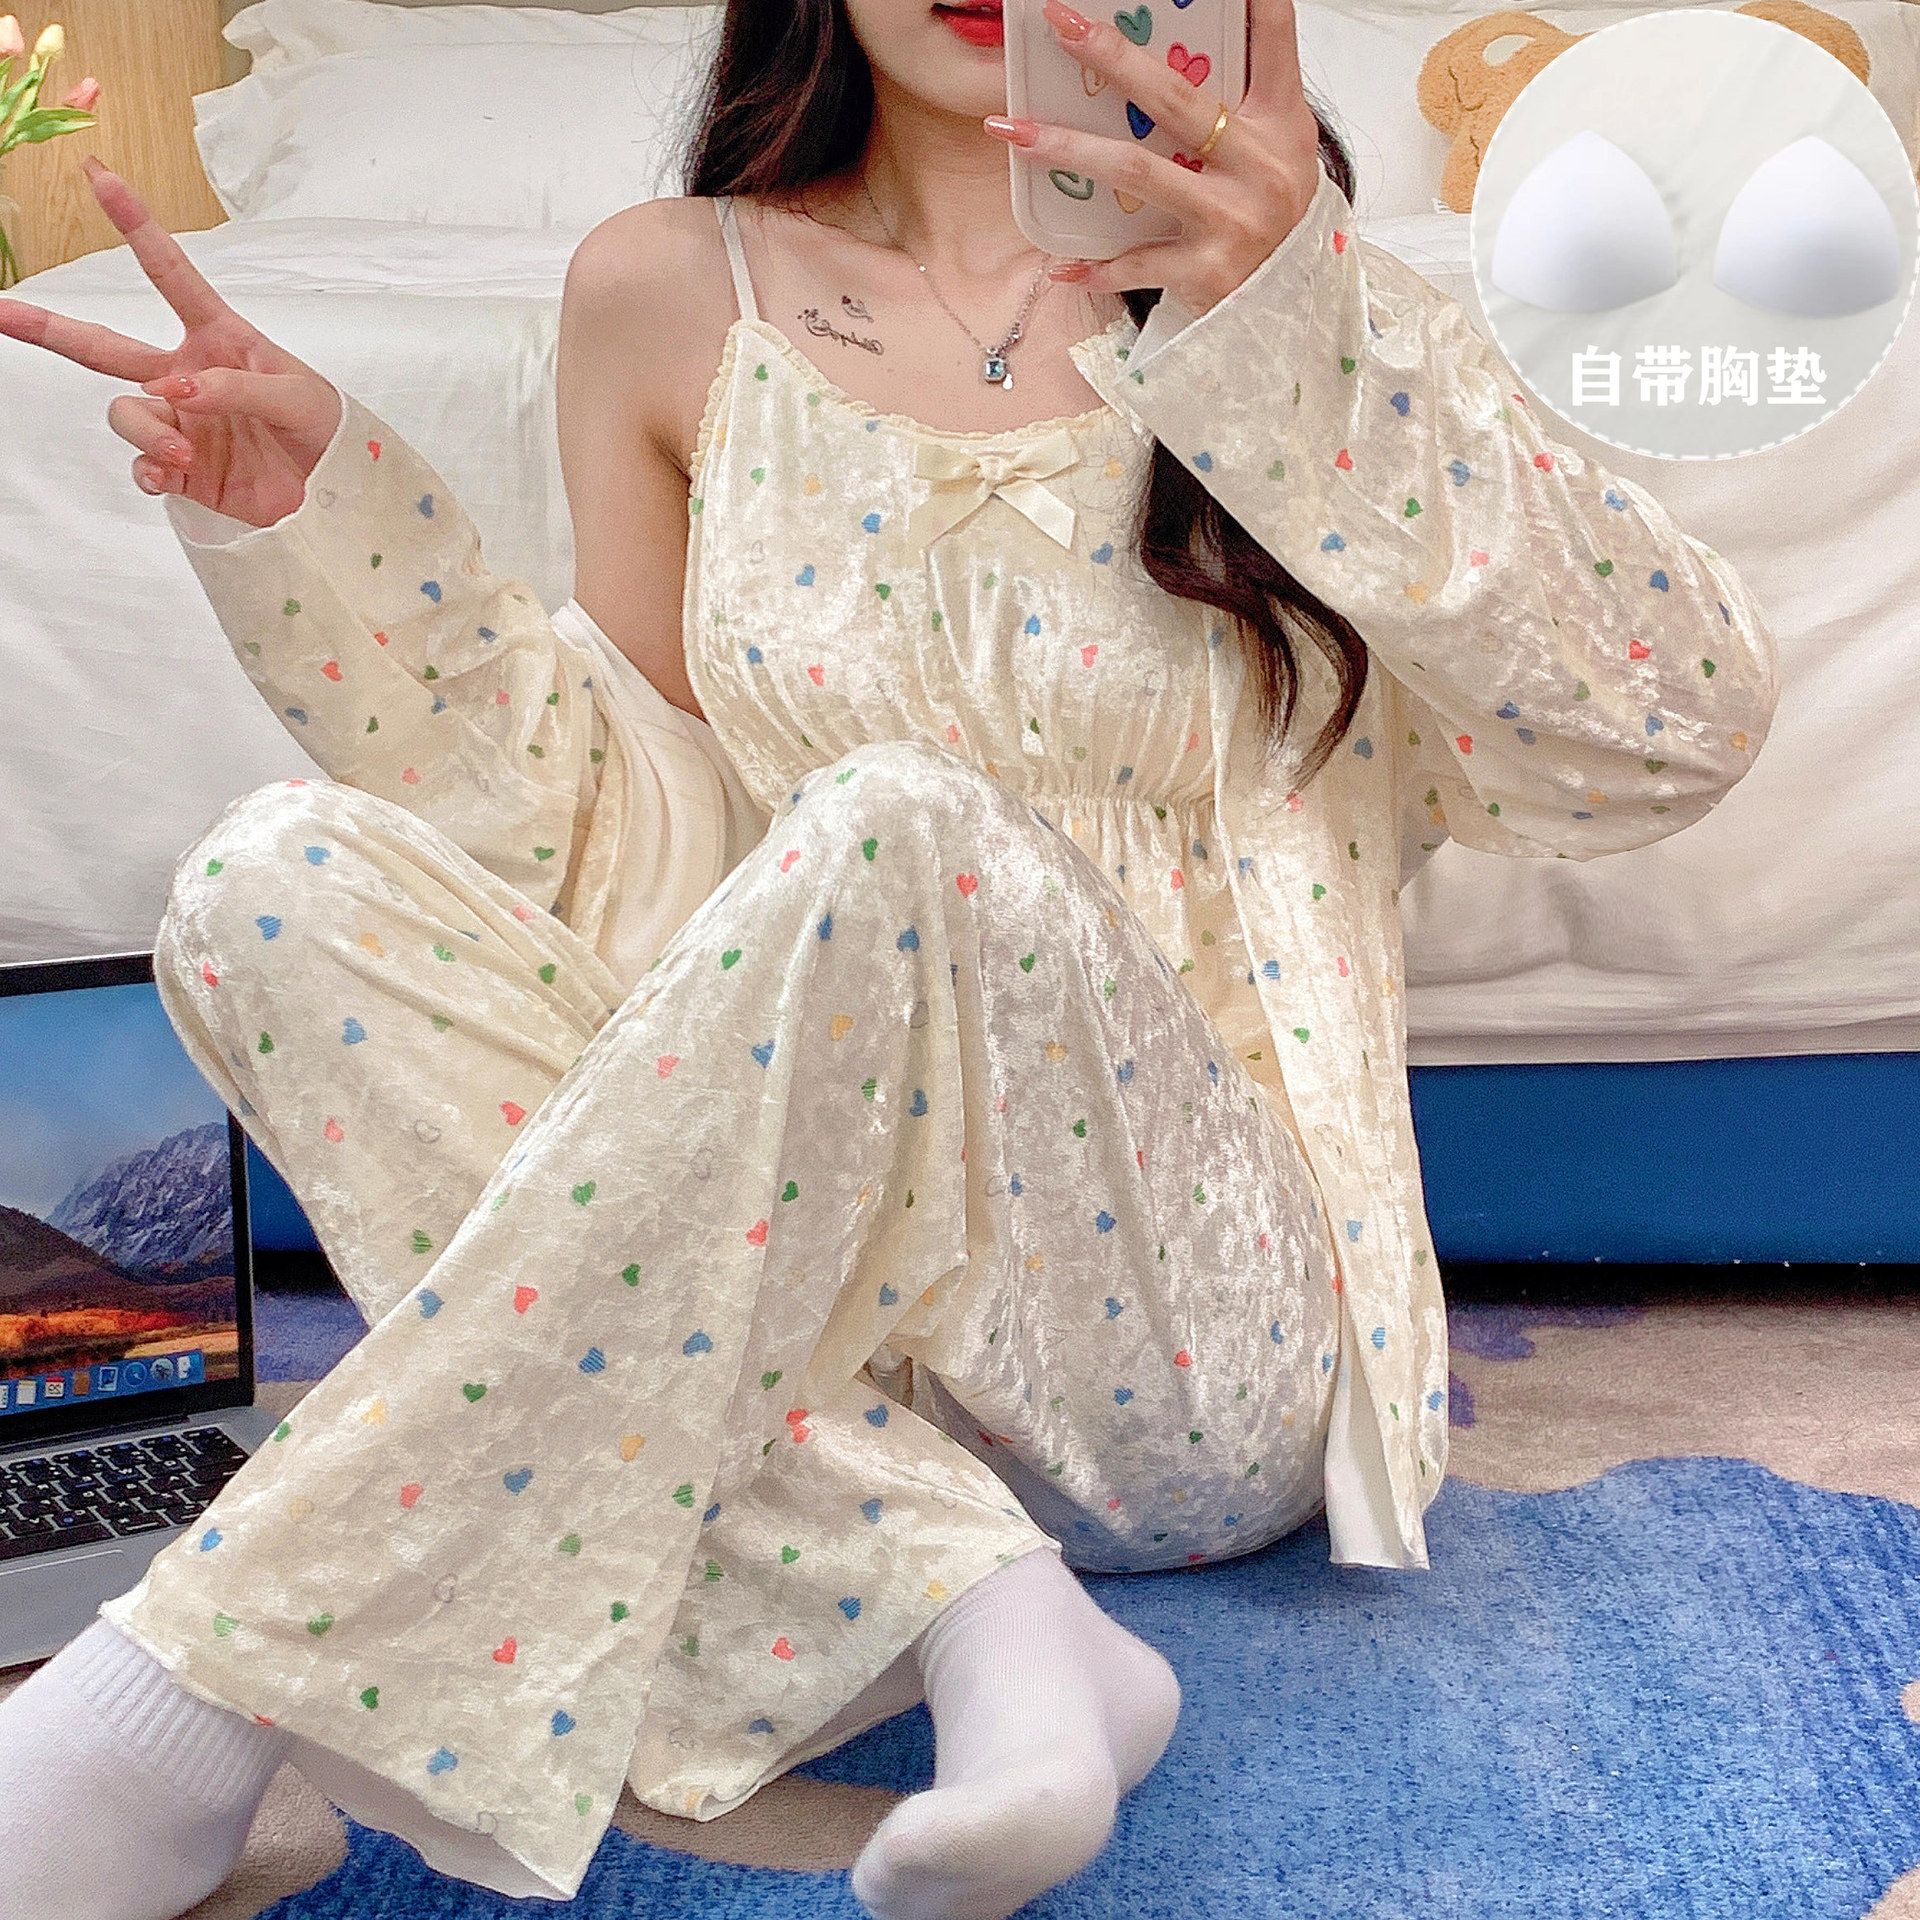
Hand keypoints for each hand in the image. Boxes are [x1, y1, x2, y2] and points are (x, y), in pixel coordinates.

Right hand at [0, 157, 342, 526]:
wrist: (343, 497)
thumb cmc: (328, 430)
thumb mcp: (295, 396)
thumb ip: (236, 386)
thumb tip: (175, 390)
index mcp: (219, 338)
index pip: (171, 275)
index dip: (136, 227)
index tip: (100, 176)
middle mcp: (188, 376)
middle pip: (104, 347)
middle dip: (49, 327)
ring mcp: (181, 423)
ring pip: (125, 411)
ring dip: (145, 429)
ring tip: (183, 450)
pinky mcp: (183, 469)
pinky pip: (143, 464)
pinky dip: (148, 468)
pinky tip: (167, 473)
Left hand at [984, 0, 1324, 316]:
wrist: (1290, 304)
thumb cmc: (1271, 215)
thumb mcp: (1276, 149)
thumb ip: (1241, 101)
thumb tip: (1184, 47)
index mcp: (1280, 123)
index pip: (1272, 41)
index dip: (1252, 1)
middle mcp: (1260, 166)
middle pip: (1175, 99)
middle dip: (1114, 57)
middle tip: (1063, 26)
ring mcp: (1232, 220)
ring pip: (1137, 171)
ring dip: (1069, 148)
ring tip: (1014, 131)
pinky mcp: (1208, 270)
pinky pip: (1138, 263)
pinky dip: (1098, 266)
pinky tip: (1061, 264)